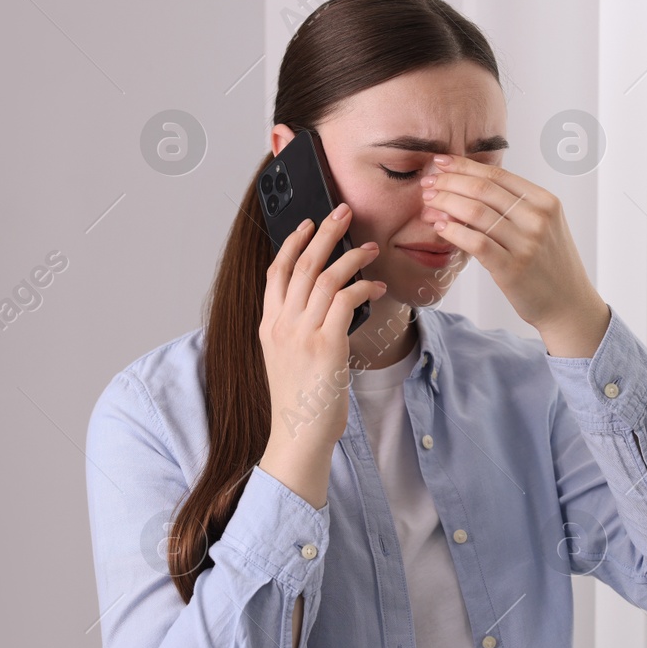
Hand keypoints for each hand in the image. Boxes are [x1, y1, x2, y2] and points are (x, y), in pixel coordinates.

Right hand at [258, 202, 385, 475]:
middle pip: (303, 264)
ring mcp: (302, 333)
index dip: (292, 243)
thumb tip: (324, 306)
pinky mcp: (326, 344)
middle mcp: (282, 324)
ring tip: (371, 248)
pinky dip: (364, 287)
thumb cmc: (299, 403)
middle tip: (343, 211)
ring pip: (326, 277)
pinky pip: (346, 300)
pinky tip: (377, 287)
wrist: (297, 436)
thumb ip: (297, 330)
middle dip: (325, 232)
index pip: (277, 272)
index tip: (307, 224)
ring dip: (352, 256)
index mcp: (269, 325)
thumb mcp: (287, 360)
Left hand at [421, 154, 603, 333]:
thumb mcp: (543, 226)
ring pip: (475, 212)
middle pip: (483, 189)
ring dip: (445, 204)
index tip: (440, 162)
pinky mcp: (513, 269)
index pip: (497, 174)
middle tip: (427, 184)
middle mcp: (538, 218)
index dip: (464, 165)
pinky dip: (453, 231)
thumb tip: (468, 184)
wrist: (568, 305)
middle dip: (448, 182)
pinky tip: (439, 226)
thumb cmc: (548, 265)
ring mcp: (527, 244)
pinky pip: (475, 242)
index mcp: (545, 201)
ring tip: (428, 204)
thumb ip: (515, 206)